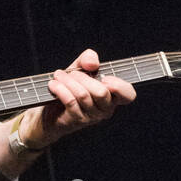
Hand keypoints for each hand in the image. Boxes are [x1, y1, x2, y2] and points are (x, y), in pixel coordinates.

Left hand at [18, 49, 135, 146]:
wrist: (51, 110)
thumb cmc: (71, 88)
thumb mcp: (80, 68)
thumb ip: (88, 59)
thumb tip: (92, 64)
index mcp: (113, 96)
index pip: (128, 95)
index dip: (119, 86)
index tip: (104, 77)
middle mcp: (106, 109)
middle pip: (101, 92)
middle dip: (82, 77)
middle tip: (69, 73)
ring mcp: (92, 117)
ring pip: (83, 95)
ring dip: (68, 81)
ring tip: (58, 76)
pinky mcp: (77, 120)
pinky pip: (71, 101)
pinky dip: (60, 89)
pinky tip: (53, 84)